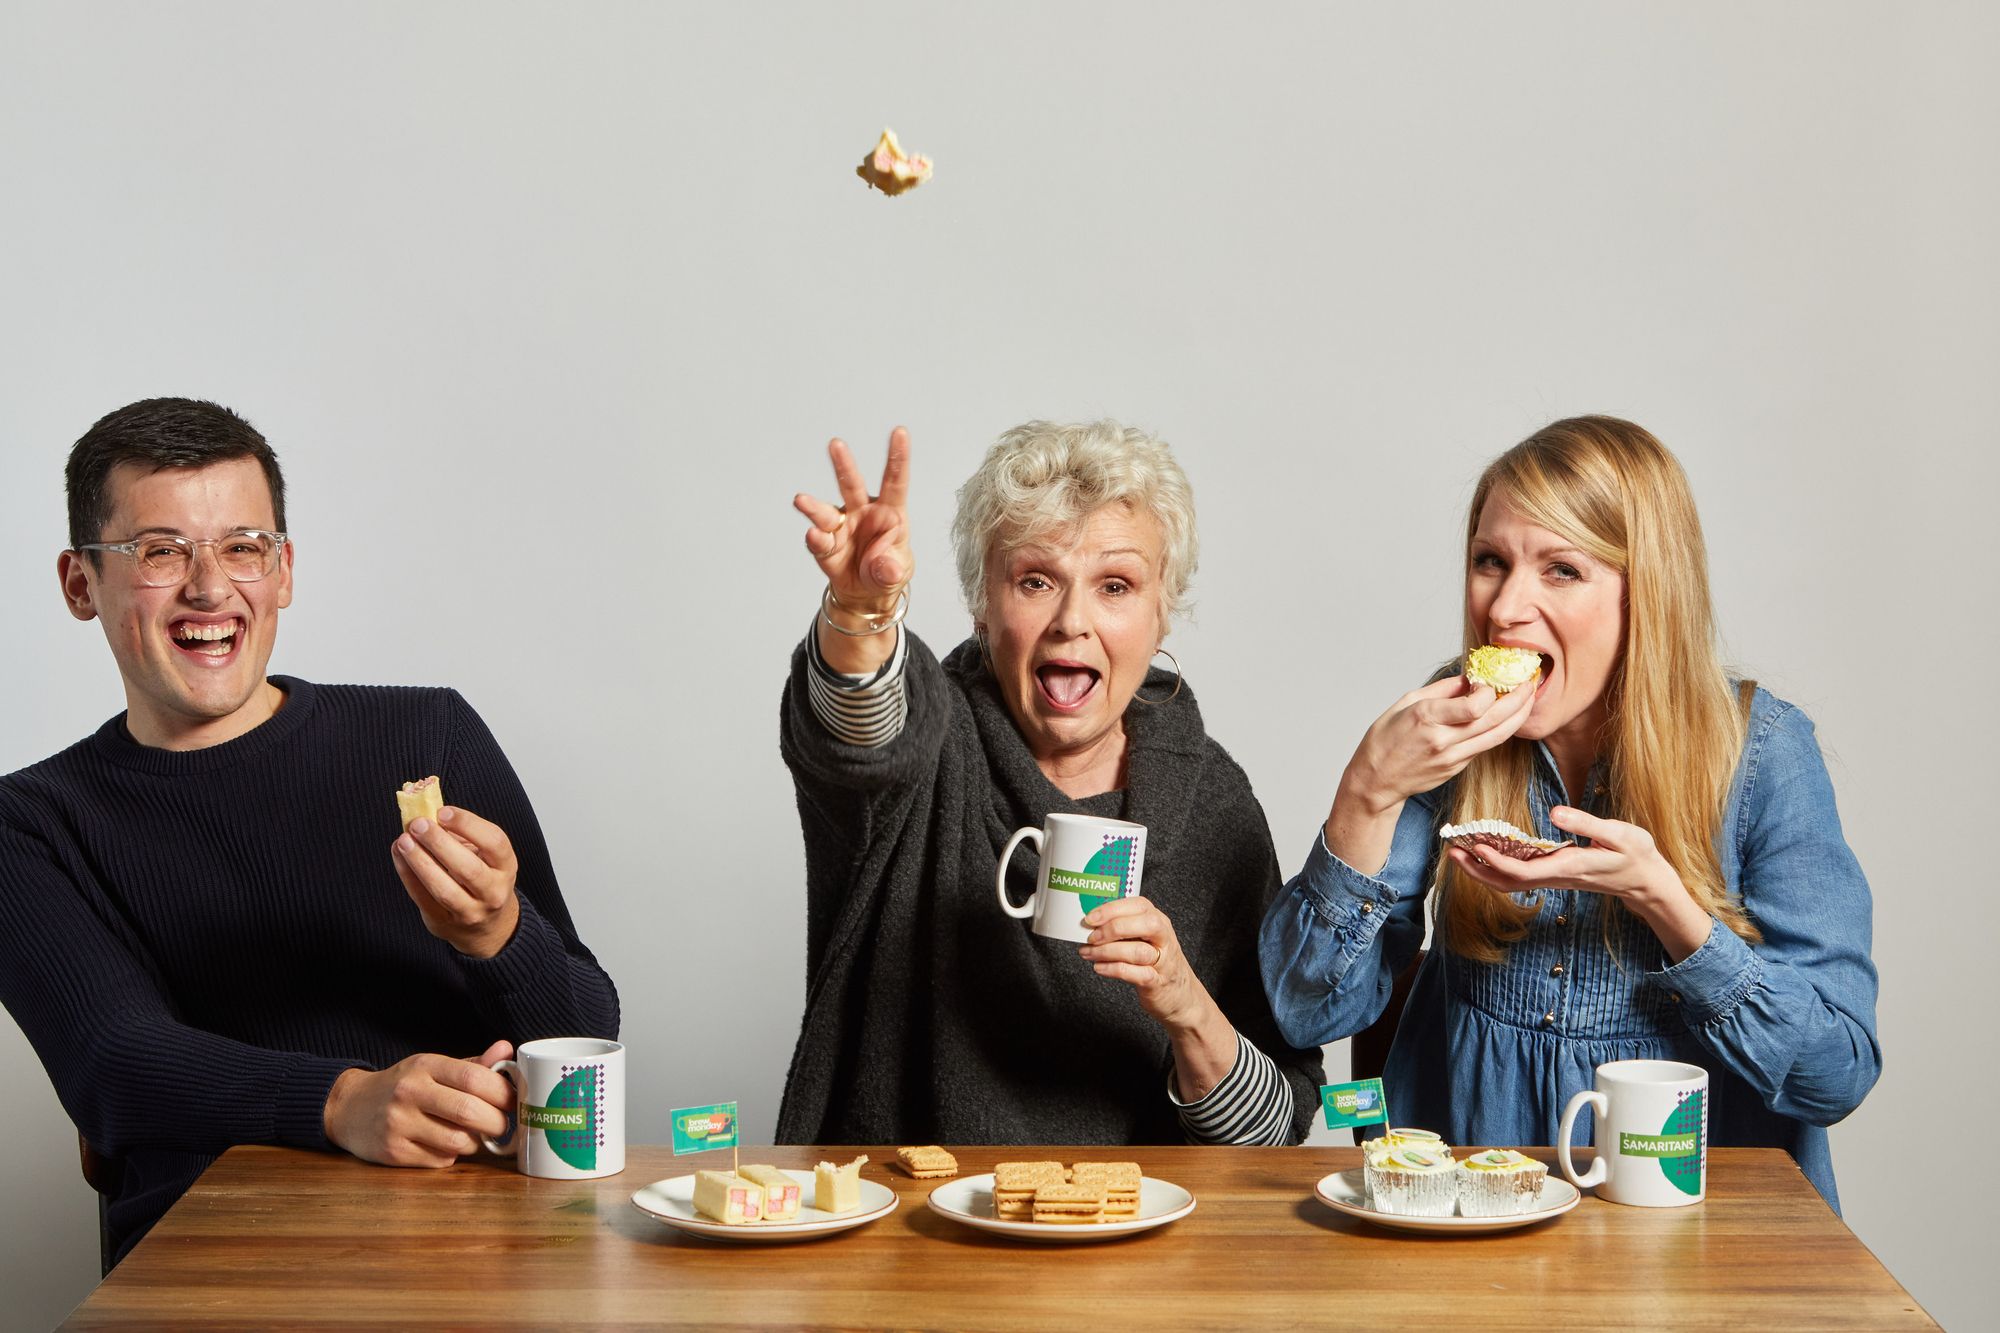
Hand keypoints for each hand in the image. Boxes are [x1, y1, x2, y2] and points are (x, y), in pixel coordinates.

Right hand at [323, 1040, 514, 1166]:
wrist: (349, 1107)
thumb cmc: (403, 1086)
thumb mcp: (433, 1067)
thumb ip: (472, 1064)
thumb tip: (507, 1049)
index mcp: (425, 1065)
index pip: (475, 1077)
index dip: (503, 1092)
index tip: (514, 1101)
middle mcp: (409, 1092)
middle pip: (470, 1112)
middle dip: (497, 1123)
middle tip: (502, 1125)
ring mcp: (398, 1123)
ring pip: (458, 1141)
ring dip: (475, 1142)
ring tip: (471, 1134)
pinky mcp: (392, 1152)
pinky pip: (440, 1160)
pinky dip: (451, 1155)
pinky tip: (442, 1144)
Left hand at [391, 805, 521, 958]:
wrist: (488, 926)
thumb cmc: (482, 878)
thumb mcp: (484, 856)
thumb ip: (462, 835)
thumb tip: (430, 814)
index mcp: (506, 867)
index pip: (494, 843)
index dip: (468, 825)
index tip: (443, 812)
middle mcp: (493, 892)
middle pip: (468, 868)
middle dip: (439, 843)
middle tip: (418, 824)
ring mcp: (470, 912)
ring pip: (444, 888)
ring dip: (420, 862)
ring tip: (404, 841)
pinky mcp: (445, 922)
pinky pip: (423, 899)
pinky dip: (408, 875)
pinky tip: (399, 856)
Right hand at [793, 427, 912, 619]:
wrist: (865, 593)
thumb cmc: (887, 571)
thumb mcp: (897, 572)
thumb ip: (892, 570)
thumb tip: (888, 570)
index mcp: (889, 512)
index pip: (895, 482)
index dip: (898, 458)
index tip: (900, 432)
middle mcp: (862, 512)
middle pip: (852, 485)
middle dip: (843, 464)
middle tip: (835, 444)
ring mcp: (841, 527)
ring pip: (826, 512)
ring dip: (813, 506)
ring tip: (801, 500)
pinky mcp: (825, 546)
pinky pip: (819, 541)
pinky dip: (815, 539)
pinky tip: (814, 536)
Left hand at [1078, 896, 1218, 1032]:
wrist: (1181, 996)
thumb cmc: (1156, 963)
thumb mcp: (1145, 939)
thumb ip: (1124, 928)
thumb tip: (1090, 923)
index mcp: (1159, 922)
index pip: (1139, 905)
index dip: (1112, 909)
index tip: (1090, 918)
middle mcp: (1164, 939)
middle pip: (1145, 924)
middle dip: (1113, 928)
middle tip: (1091, 937)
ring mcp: (1164, 962)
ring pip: (1138, 951)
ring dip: (1107, 951)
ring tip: (1088, 953)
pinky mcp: (1158, 983)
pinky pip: (1137, 974)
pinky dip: (1114, 969)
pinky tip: (1099, 968)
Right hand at [1342, 675, 1536, 814]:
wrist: (1376, 781)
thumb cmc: (1385, 740)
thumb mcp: (1405, 703)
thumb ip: (1441, 690)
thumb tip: (1470, 678)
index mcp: (1426, 718)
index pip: (1475, 705)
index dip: (1490, 690)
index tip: (1486, 681)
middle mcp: (1443, 740)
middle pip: (1494, 720)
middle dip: (1519, 699)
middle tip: (1530, 683)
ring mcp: (1453, 758)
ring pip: (1498, 736)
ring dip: (1519, 716)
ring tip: (1529, 698)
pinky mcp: (1458, 768)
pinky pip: (1486, 745)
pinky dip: (1501, 729)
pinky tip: (1506, 716)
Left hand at [1446, 806, 1713, 961]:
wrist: (1647, 880)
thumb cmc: (1636, 855)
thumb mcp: (1620, 834)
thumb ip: (1587, 823)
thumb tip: (1555, 813)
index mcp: (1568, 866)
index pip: (1522, 871)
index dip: (1496, 861)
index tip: (1475, 846)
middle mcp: (1556, 876)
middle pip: (1507, 882)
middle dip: (1477, 869)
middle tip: (1451, 849)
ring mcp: (1554, 877)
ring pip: (1509, 881)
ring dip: (1482, 869)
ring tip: (1459, 850)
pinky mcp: (1555, 873)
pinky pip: (1519, 875)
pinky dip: (1498, 865)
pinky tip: (1486, 850)